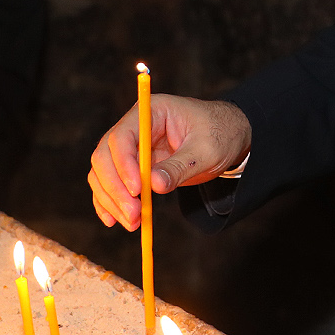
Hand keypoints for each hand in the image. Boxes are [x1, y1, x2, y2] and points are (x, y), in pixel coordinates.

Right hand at [87, 95, 249, 230]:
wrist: (231, 136)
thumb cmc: (221, 134)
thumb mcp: (207, 150)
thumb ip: (180, 166)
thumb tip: (154, 185)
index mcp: (152, 111)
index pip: (123, 136)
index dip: (124, 164)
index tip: (137, 190)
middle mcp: (135, 126)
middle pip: (106, 156)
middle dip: (115, 187)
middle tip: (133, 214)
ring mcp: (131, 147)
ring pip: (103, 173)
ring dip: (111, 200)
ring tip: (132, 222)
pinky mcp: (132, 166)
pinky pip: (110, 183)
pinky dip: (108, 202)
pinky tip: (114, 220)